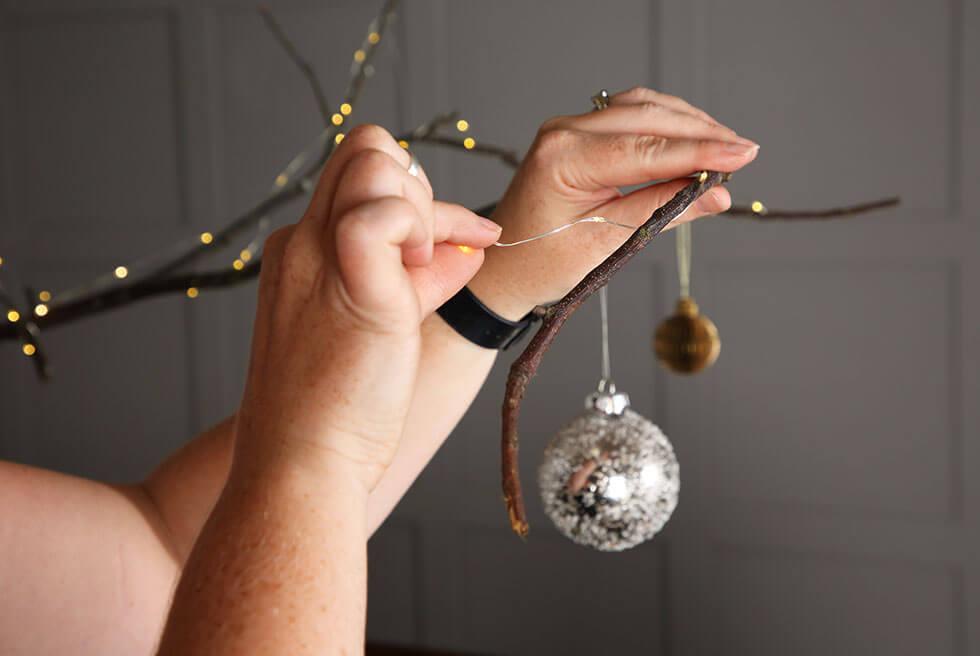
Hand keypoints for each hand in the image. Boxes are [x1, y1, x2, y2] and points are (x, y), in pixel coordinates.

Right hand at [234, 125, 501, 488]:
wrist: (300, 463)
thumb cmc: (337, 409)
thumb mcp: (377, 325)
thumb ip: (418, 279)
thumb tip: (466, 249)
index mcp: (303, 251)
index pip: (358, 177)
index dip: (409, 198)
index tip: (439, 251)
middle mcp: (303, 242)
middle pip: (366, 149)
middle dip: (418, 187)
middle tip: (433, 255)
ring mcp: (319, 257)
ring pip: (375, 161)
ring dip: (423, 207)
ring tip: (425, 272)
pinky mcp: (351, 282)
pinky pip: (383, 212)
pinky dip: (421, 229)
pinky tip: (425, 276)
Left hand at [468, 86, 758, 318]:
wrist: (501, 266)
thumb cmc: (540, 263)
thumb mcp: (605, 245)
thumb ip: (662, 211)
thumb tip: (716, 195)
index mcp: (564, 160)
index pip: (646, 148)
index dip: (701, 151)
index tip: (744, 155)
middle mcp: (564, 132)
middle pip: (648, 117)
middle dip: (701, 134)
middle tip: (744, 152)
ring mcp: (568, 128)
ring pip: (641, 108)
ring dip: (687, 124)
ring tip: (726, 147)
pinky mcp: (576, 134)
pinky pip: (629, 116)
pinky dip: (664, 126)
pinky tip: (692, 140)